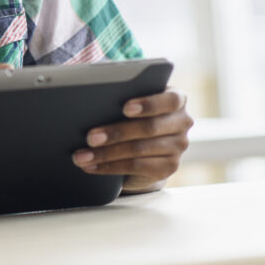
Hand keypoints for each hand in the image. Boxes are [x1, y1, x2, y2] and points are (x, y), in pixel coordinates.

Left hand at [72, 87, 191, 192]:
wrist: (143, 148)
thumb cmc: (130, 115)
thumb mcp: (131, 103)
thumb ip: (121, 97)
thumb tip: (89, 101)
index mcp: (176, 99)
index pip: (170, 100)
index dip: (148, 104)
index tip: (125, 108)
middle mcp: (182, 122)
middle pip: (149, 127)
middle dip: (116, 132)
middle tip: (90, 137)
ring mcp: (178, 147)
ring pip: (139, 149)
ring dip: (106, 154)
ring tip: (82, 156)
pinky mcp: (168, 167)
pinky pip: (136, 167)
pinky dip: (109, 167)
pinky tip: (90, 166)